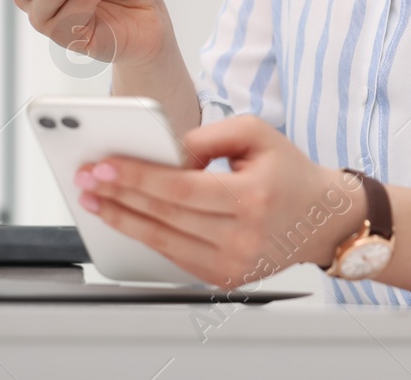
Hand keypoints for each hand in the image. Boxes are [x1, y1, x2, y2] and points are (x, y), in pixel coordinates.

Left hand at [74, 115, 368, 288]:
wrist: (323, 218)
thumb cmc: (289, 172)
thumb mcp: (255, 133)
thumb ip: (207, 135)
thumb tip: (164, 150)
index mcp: (252, 196)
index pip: (180, 189)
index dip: (137, 177)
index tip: (104, 165)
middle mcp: (243, 236)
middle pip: (165, 216)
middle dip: (119, 195)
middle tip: (88, 179)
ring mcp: (233, 263)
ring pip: (164, 242)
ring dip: (124, 220)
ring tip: (96, 200)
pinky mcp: (226, 277)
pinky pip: (176, 257)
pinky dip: (148, 237)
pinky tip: (126, 219)